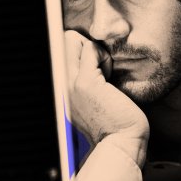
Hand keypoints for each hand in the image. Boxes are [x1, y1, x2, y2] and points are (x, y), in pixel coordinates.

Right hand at [64, 30, 148, 166]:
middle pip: (62, 41)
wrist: (121, 141)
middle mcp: (59, 86)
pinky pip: (90, 49)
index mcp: (61, 90)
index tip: (94, 65)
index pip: (58, 50)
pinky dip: (103, 56)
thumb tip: (90, 53)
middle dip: (84, 44)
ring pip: (71, 40)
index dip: (78, 50)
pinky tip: (110, 76)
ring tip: (105, 74)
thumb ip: (85, 77)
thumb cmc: (114, 121)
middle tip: (100, 67)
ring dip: (94, 51)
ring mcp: (68, 83)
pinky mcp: (84, 83)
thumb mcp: (92, 97)